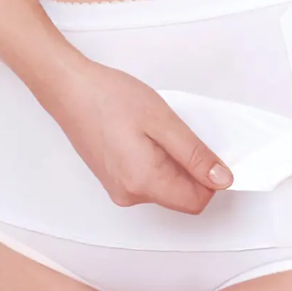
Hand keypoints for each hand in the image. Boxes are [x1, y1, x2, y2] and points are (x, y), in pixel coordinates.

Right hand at [39, 57, 233, 212]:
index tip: (206, 151)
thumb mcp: (164, 122)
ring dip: (174, 164)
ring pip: (167, 188)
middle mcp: (130, 195)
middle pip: (182, 196)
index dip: (210, 178)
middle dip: (191, 169)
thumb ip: (195, 156)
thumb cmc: (110, 98)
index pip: (197, 201)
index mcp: (145, 183)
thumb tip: (222, 181)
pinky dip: (158, 163)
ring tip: (156, 133)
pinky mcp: (114, 180)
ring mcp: (119, 190)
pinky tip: (145, 138)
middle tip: (178, 134)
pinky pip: (150, 181)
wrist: (69, 89)